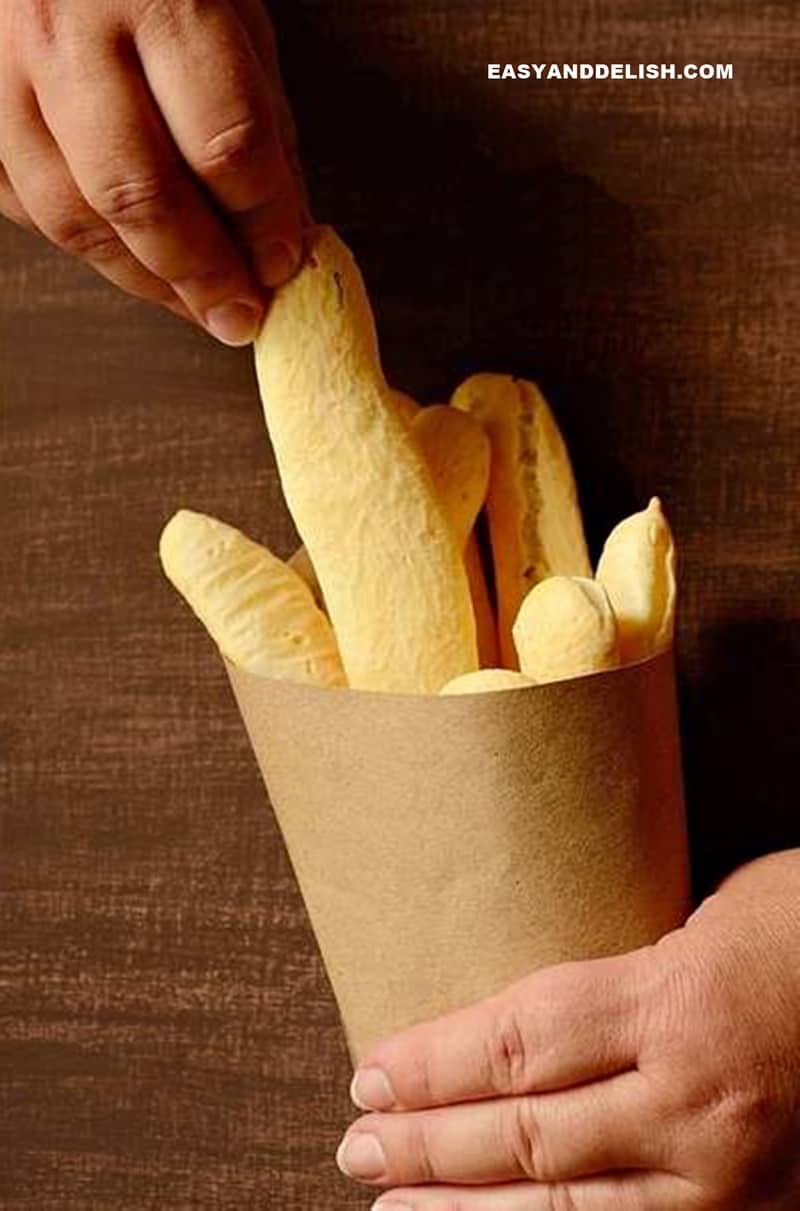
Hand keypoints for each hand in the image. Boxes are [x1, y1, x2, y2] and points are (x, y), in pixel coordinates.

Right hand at [0, 0, 304, 343]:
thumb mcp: (229, 8)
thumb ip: (259, 117)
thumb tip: (284, 230)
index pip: (223, 146)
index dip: (263, 224)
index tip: (285, 265)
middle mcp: (65, 32)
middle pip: (141, 195)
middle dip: (203, 275)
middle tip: (240, 316)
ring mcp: (1, 72)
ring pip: (74, 217)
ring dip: (145, 280)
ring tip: (195, 303)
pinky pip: (28, 207)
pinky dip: (89, 248)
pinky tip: (135, 260)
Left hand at [338, 850, 799, 1208]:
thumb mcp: (708, 918)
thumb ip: (620, 973)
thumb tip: (523, 1014)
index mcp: (678, 1003)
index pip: (520, 1041)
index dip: (433, 1062)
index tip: (372, 1069)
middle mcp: (696, 1100)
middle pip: (529, 1134)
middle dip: (428, 1144)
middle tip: (357, 1143)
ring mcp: (728, 1177)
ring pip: (569, 1209)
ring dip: (467, 1210)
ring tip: (393, 1204)